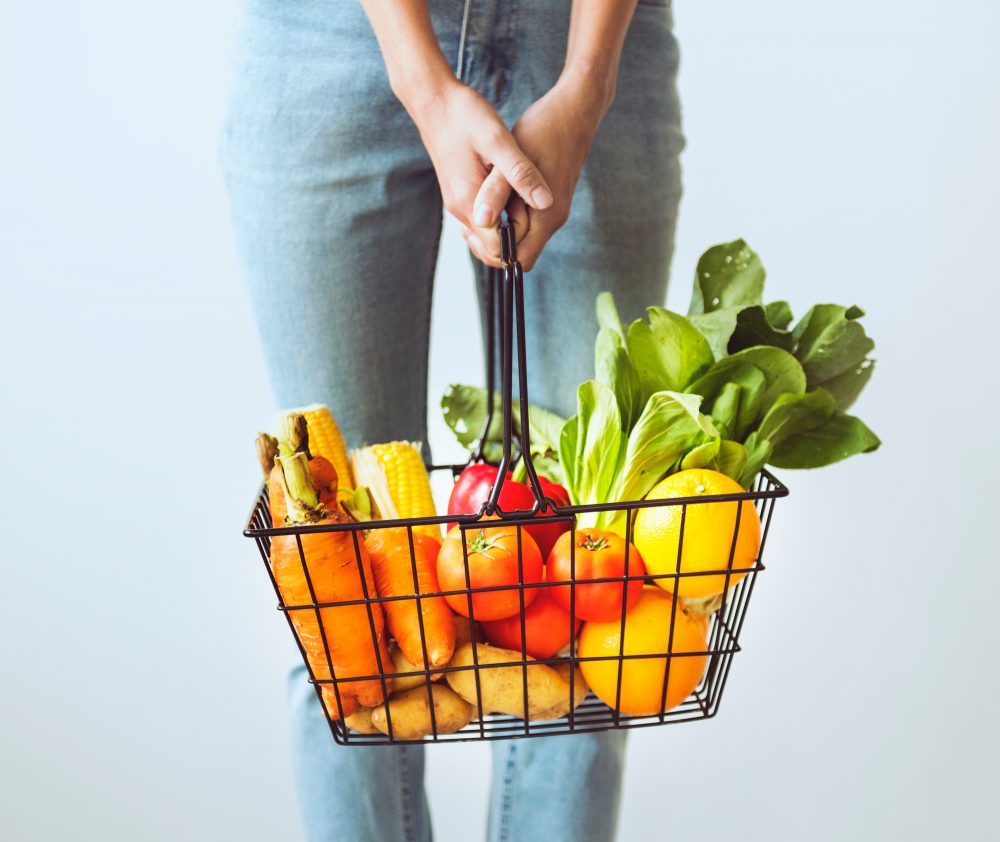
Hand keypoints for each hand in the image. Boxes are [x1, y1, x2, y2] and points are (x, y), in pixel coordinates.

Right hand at [403, 79, 553, 266]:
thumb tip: (546, 203)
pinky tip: (513, 202)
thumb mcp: (499, 140)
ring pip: (483, 237)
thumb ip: (520, 173)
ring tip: (529, 212)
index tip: (540, 227)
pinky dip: (497, 221)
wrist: (433, 100)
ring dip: (506, 233)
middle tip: (538, 222)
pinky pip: (479, 221)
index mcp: (470, 202)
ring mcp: (457, 202)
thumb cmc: (465, 116)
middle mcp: (460, 209)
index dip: (519, 246)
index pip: (495, 250)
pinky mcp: (459, 193)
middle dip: (514, 245)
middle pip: (488, 250)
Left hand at [468, 76, 608, 270]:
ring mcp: (552, 211)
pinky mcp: (547, 200)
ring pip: (518, 234)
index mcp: (546, 217)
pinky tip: (493, 189)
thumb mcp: (513, 158)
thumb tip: (481, 221)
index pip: (519, 260)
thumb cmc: (544, 130)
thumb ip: (497, 192)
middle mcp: (552, 220)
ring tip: (482, 198)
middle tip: (475, 210)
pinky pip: (522, 218)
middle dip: (493, 237)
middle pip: (517, 250)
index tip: (475, 228)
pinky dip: (506, 210)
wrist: (574, 109)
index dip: (494, 252)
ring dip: (499, 222)